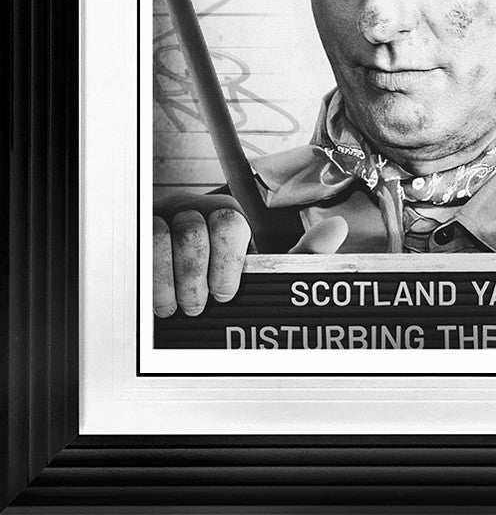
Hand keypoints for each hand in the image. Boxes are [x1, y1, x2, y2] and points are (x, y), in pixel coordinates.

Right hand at [153, 192, 347, 317]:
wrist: (189, 307)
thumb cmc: (229, 288)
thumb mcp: (265, 276)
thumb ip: (300, 255)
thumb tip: (337, 228)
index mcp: (227, 216)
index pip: (230, 222)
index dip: (227, 262)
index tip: (226, 295)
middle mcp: (193, 212)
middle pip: (195, 229)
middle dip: (198, 275)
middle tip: (201, 305)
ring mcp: (161, 222)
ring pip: (164, 236)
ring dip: (172, 281)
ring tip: (179, 308)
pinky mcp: (135, 238)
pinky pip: (139, 246)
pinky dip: (149, 280)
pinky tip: (158, 305)